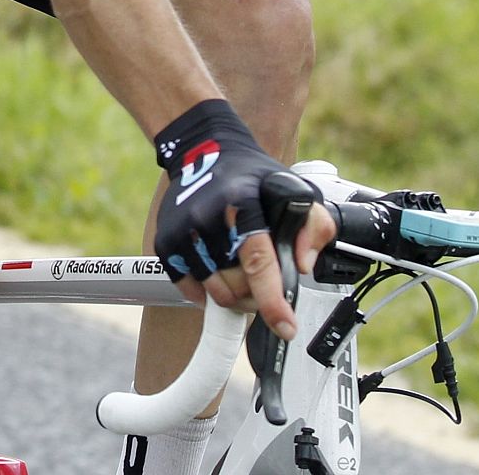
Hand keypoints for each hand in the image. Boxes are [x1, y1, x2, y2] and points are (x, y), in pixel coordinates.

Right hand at [154, 99, 334, 338]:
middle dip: (257, 296)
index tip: (286, 328)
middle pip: (238, 285)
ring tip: (245, 278)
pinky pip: (190, 290)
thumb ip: (314, 225)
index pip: (258, 261)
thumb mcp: (294, 187)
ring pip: (215, 293)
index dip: (273, 300)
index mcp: (242, 202)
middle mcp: (207, 217)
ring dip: (235, 297)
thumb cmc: (253, 176)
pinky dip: (208, 291)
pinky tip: (220, 272)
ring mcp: (183, 231)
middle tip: (267, 286)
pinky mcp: (165, 242)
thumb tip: (303, 266)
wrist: (203, 149)